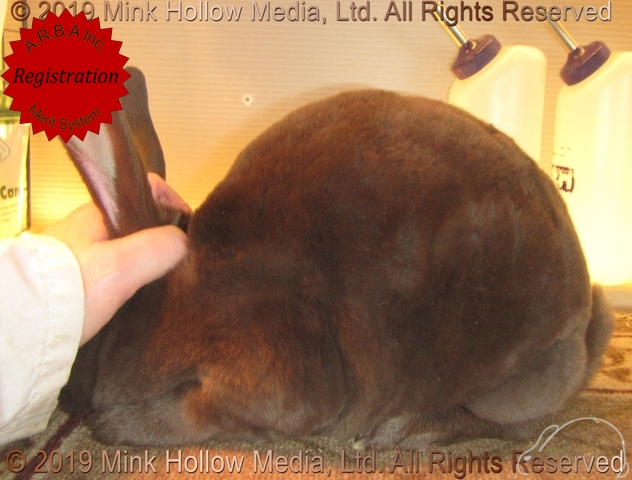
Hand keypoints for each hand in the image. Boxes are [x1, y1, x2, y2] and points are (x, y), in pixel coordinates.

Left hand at [44, 174, 189, 345]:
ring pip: (131, 248)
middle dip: (167, 238)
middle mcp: (92, 228)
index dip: (174, 203)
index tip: (191, 230)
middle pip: (142, 222)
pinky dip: (136, 280)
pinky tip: (145, 298)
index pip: (147, 189)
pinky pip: (118, 272)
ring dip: (152, 262)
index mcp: (100, 213)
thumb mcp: (122, 266)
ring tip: (170, 283)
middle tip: (186, 262)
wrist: (23, 325)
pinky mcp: (82, 281)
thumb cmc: (70, 290)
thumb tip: (186, 244)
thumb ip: (160, 248)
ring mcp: (85, 254)